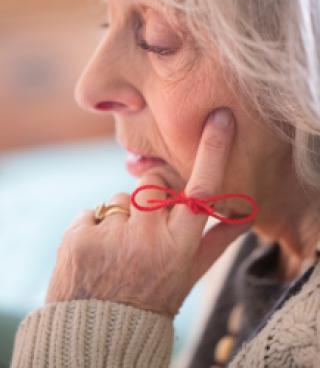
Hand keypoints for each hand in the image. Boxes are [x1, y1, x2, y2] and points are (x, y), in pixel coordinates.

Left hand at [46, 108, 250, 315]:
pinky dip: (94, 229)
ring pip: (121, 198)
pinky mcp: (79, 234)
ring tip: (118, 252)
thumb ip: (217, 242)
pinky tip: (96, 255)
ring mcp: (112, 234)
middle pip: (153, 182)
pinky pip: (92, 213)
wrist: (100, 332)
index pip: (202, 189)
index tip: (220, 118)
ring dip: (121, 218)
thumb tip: (246, 217)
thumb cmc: (153, 299)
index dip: (213, 150)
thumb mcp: (189, 275)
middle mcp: (147, 235)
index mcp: (179, 244)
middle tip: (144, 227)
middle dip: (150, 194)